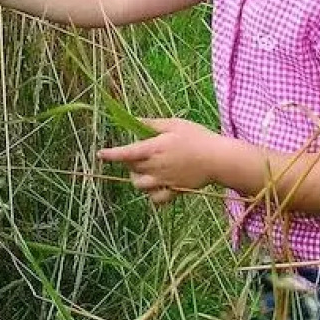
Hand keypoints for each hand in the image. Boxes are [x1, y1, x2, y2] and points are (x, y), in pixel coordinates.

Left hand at [96, 118, 221, 205]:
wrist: (219, 159)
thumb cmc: (197, 137)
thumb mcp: (174, 124)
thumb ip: (152, 124)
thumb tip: (134, 120)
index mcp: (155, 148)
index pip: (127, 153)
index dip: (111, 154)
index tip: (100, 154)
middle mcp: (157, 166)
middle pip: (131, 167)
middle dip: (128, 161)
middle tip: (138, 152)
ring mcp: (165, 181)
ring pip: (139, 185)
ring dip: (136, 177)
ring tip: (144, 169)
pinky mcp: (174, 191)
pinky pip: (155, 199)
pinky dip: (151, 194)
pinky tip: (155, 185)